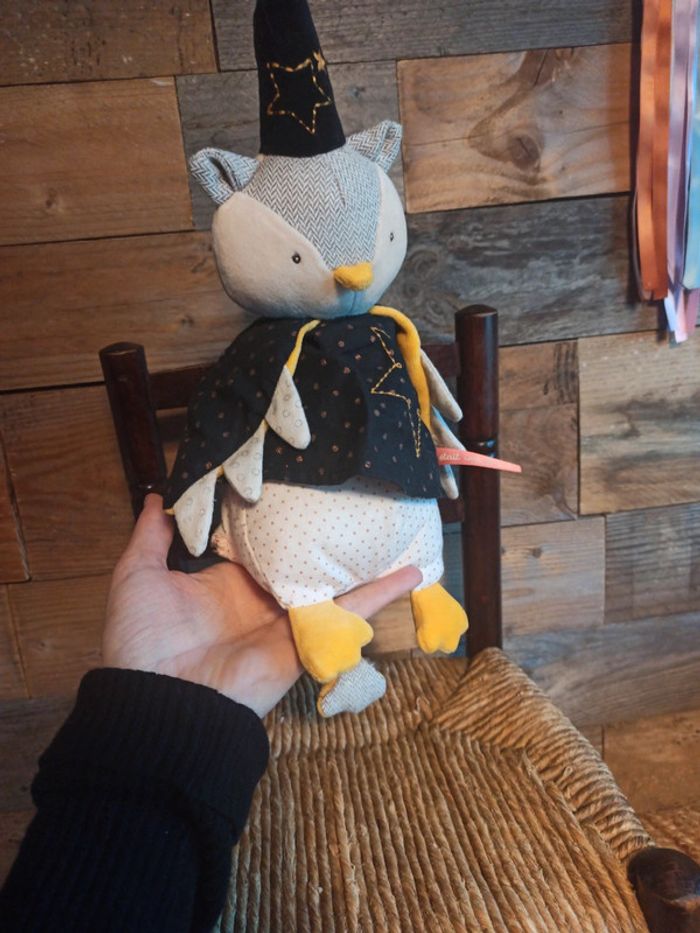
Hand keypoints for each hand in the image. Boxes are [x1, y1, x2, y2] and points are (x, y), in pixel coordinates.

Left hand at [103, 495, 420, 715]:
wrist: (160, 701)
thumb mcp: (138, 576)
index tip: (295, 481)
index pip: (259, 543)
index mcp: (224, 582)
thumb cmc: (144, 639)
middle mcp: (260, 597)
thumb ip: (151, 536)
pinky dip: (382, 593)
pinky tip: (411, 571)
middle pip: (303, 560)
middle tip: (353, 494)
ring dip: (365, 561)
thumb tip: (159, 494)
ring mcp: (287, 618)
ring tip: (394, 528)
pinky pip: (350, 611)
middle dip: (326, 535)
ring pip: (335, 583)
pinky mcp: (307, 638)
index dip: (276, 516)